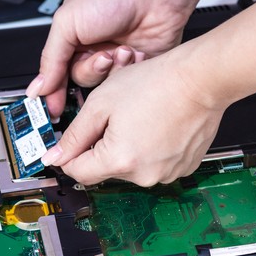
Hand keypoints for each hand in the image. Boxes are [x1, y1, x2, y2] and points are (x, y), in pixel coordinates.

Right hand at [26, 0, 198, 118]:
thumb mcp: (69, 23)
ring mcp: (116, 63)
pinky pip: (126, 85)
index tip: (53, 110)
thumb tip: (40, 87)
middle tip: (101, 59)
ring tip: (122, 49)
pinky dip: (130, 69)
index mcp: (74, 43)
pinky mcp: (135, 70)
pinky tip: (135, 53)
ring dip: (113, 68)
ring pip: (105, 86)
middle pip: (83, 83)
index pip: (59, 77)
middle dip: (93, 71)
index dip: (55, 94)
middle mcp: (94, 54)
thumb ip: (51, 58)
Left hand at [41, 51, 226, 186]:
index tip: (72, 145)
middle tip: (114, 119)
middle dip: (102, 147)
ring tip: (139, 120)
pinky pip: (154, 164)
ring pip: (131, 167)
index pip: (79, 172)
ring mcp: (166, 174)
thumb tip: (56, 157)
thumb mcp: (101, 103)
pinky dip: (149, 150)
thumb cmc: (157, 84)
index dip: (70, 156)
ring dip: (127, 148)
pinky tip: (156, 128)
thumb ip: (74, 135)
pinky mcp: (181, 168)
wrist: (200, 80)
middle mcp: (144, 175)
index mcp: (120, 160)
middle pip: (106, 169)